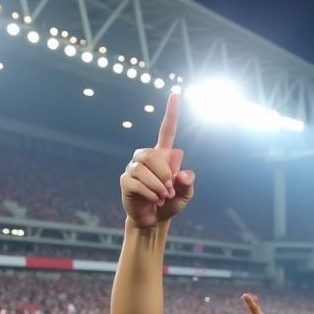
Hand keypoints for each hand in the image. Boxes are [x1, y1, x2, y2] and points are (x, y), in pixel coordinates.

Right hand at [120, 92, 194, 228]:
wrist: (154, 219)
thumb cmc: (170, 203)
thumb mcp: (186, 195)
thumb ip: (188, 183)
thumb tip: (180, 174)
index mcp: (162, 155)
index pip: (167, 131)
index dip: (171, 113)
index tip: (176, 93)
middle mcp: (145, 157)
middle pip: (152, 154)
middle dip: (164, 174)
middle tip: (170, 190)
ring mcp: (133, 167)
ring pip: (144, 169)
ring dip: (158, 186)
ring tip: (163, 197)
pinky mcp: (125, 180)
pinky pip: (137, 183)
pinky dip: (149, 193)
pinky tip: (154, 200)